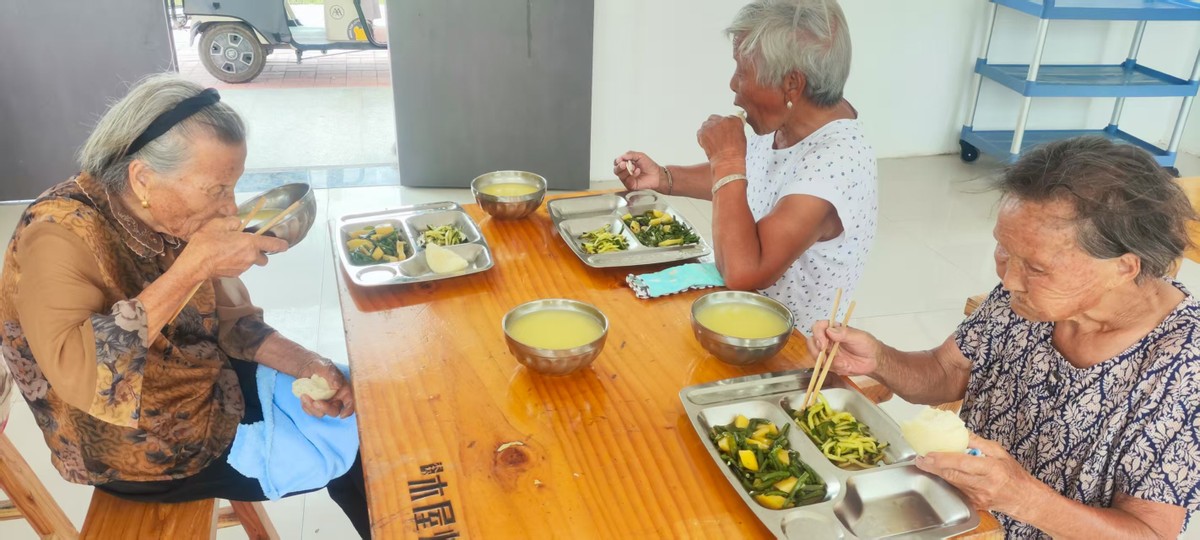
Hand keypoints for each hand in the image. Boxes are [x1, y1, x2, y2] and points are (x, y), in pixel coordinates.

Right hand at [178, 217, 288, 279]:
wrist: (196, 264)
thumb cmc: (206, 242)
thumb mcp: (219, 224)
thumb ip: (233, 222)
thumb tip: (238, 225)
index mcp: (250, 243)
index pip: (272, 244)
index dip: (281, 244)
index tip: (285, 245)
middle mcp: (250, 257)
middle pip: (263, 257)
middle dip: (259, 252)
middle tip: (247, 246)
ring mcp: (243, 267)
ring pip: (251, 262)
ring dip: (246, 257)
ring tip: (230, 250)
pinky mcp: (235, 274)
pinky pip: (241, 267)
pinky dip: (237, 262)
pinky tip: (224, 257)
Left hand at [298, 358, 354, 418]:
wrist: (307, 367)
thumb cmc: (320, 365)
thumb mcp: (326, 367)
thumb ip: (332, 375)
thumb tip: (337, 385)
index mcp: (344, 390)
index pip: (350, 402)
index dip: (349, 410)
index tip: (342, 415)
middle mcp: (336, 398)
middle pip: (334, 411)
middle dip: (325, 409)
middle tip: (315, 402)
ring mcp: (325, 403)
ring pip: (321, 413)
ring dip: (311, 407)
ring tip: (304, 396)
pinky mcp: (315, 405)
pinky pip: (311, 411)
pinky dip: (306, 406)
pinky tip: (303, 397)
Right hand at [612, 151, 663, 191]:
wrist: (656, 174)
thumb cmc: (649, 166)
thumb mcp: (639, 156)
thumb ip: (630, 154)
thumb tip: (621, 157)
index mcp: (626, 164)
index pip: (617, 162)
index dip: (618, 161)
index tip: (621, 160)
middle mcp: (625, 172)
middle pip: (616, 170)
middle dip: (619, 166)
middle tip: (624, 164)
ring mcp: (627, 179)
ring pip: (620, 175)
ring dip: (626, 170)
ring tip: (635, 168)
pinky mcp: (630, 185)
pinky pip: (626, 181)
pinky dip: (632, 176)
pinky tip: (637, 173)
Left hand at [696, 115, 746, 169]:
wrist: (728, 161)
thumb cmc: (736, 153)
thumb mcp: (741, 137)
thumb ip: (735, 129)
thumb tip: (729, 129)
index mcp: (734, 120)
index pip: (727, 118)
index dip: (723, 125)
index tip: (723, 130)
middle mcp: (723, 120)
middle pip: (715, 118)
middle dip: (714, 125)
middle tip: (715, 135)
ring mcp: (712, 125)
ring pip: (706, 124)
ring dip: (708, 130)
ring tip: (711, 141)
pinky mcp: (703, 132)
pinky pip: (700, 132)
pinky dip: (702, 137)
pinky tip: (707, 144)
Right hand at [808, 321, 882, 376]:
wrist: (874, 361)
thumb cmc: (868, 345)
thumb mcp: (859, 337)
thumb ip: (845, 333)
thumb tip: (830, 331)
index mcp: (835, 329)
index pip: (819, 327)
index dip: (817, 333)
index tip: (823, 343)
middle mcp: (829, 339)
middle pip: (812, 340)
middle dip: (815, 347)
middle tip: (824, 352)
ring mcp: (828, 352)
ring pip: (814, 353)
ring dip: (820, 358)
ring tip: (831, 361)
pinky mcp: (830, 363)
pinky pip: (822, 365)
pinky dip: (829, 367)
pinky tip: (840, 366)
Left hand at [916, 434, 1033, 514]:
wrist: (1024, 499)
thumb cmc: (1013, 474)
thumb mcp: (999, 452)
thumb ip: (978, 442)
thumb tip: (960, 434)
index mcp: (991, 469)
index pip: (962, 463)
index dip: (942, 459)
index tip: (928, 454)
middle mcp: (983, 485)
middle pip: (952, 475)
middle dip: (933, 466)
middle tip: (920, 458)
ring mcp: (978, 497)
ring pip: (952, 483)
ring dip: (938, 472)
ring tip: (927, 462)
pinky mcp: (975, 504)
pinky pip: (957, 490)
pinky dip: (948, 481)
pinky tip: (942, 474)